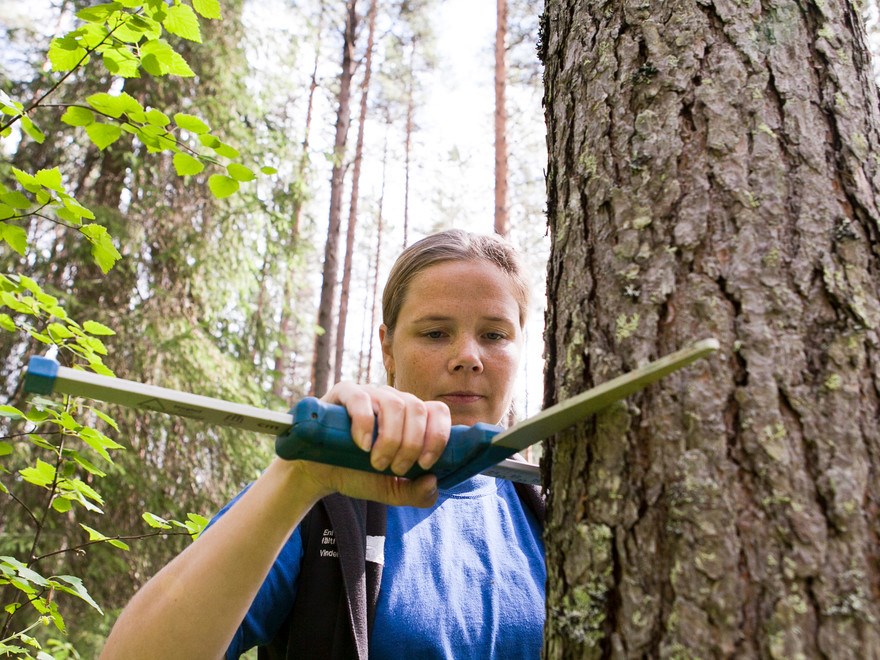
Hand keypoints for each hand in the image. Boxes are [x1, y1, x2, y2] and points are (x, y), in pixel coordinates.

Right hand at [292, 382, 451, 506]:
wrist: (321, 474)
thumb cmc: (359, 474)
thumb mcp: (392, 491)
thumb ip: (417, 494)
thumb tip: (433, 482)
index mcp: (411, 418)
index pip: (437, 411)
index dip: (438, 436)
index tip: (426, 464)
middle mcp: (394, 400)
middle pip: (417, 409)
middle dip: (411, 444)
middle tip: (395, 468)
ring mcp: (370, 393)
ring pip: (394, 404)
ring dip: (390, 439)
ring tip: (376, 462)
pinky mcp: (344, 393)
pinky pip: (361, 399)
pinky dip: (365, 424)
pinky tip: (362, 445)